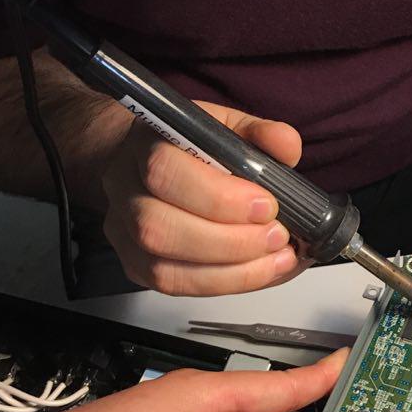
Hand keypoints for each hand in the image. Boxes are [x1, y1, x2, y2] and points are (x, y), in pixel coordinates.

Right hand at [102, 101, 305, 295]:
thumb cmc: (189, 144)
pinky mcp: (136, 264)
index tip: (266, 205)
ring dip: (230, 271)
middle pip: (159, 229)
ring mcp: (125, 232)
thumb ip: (259, 133)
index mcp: (145, 145)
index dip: (220, 198)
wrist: (145, 159)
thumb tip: (286, 145)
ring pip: (164, 269)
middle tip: (275, 236)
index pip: (166, 173)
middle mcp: (125, 189)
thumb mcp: (227, 125)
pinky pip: (174, 286)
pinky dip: (223, 284)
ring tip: (275, 258)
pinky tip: (257, 272)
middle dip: (229, 242)